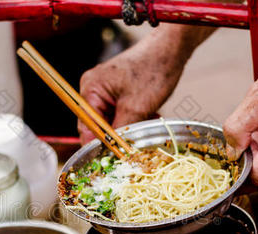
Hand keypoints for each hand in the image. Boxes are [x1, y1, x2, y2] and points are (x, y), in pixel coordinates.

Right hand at [78, 25, 213, 143]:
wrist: (170, 48)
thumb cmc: (153, 71)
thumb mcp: (137, 107)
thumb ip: (122, 131)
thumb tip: (115, 152)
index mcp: (90, 90)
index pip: (86, 128)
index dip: (98, 146)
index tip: (112, 160)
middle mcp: (92, 89)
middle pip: (98, 125)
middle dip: (119, 134)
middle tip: (137, 141)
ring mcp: (105, 89)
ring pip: (112, 120)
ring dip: (130, 126)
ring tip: (149, 122)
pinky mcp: (117, 90)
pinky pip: (120, 112)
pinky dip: (134, 117)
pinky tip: (150, 115)